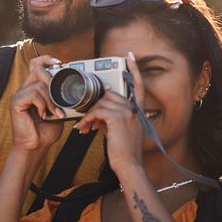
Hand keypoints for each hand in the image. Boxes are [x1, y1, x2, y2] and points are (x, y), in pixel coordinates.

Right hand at [9, 55, 64, 155]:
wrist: (35, 147)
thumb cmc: (45, 131)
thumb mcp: (58, 111)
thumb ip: (61, 98)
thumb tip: (75, 89)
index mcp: (33, 88)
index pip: (36, 64)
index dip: (46, 59)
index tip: (60, 63)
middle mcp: (24, 89)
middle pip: (37, 69)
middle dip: (52, 81)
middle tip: (59, 99)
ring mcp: (19, 95)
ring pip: (38, 84)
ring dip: (51, 99)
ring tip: (54, 113)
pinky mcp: (15, 102)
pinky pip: (33, 94)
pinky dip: (42, 104)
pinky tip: (43, 115)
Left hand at [73, 52, 145, 174]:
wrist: (129, 165)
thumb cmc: (123, 151)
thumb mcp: (121, 130)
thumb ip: (113, 117)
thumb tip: (97, 113)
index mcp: (137, 110)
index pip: (138, 85)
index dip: (134, 70)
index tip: (129, 56)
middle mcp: (133, 108)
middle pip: (109, 94)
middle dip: (94, 105)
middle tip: (86, 120)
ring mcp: (127, 112)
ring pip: (100, 103)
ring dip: (88, 115)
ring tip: (84, 128)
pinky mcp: (117, 118)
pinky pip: (96, 111)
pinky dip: (87, 119)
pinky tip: (84, 129)